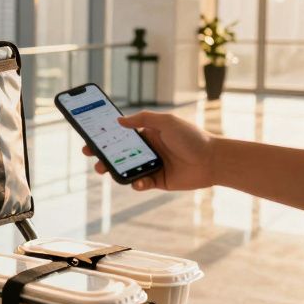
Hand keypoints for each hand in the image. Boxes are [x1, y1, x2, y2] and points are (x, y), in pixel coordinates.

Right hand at [82, 111, 214, 190]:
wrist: (212, 160)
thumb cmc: (192, 137)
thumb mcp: (166, 121)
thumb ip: (143, 120)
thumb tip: (119, 120)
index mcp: (148, 134)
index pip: (122, 134)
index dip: (106, 136)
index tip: (91, 137)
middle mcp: (148, 149)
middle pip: (119, 153)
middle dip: (103, 154)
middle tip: (91, 155)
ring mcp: (152, 165)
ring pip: (126, 169)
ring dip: (113, 170)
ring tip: (104, 169)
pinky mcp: (158, 181)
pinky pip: (141, 183)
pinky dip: (136, 183)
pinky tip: (137, 181)